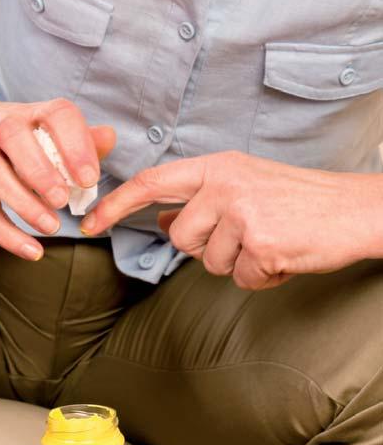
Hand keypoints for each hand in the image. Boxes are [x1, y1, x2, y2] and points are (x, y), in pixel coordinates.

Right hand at [0, 90, 115, 257]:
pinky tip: (32, 251)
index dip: (75, 145)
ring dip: (22, 202)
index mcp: (33, 112)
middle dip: (40, 171)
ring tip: (52, 226)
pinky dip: (6, 234)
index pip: (56, 114)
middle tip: (62, 200)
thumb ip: (82, 137)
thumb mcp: (48, 130)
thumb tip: (109, 138)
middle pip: (13, 136)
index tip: (89, 179)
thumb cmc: (19, 136)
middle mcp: (1, 126)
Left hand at [83, 150, 382, 288]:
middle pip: (180, 236)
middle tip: (247, 233)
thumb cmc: (300, 198)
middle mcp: (224, 185)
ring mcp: (242, 214)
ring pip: (210, 262)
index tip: (90, 222)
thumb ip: (200, 197)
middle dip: (207, 247)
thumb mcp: (243, 182)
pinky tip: (283, 255)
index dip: (116, 203)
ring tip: (270, 240)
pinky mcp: (261, 244)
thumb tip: (160, 215)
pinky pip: (243, 278)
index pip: (151, 182)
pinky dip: (263, 276)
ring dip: (238, 262)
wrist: (354, 209)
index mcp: (217, 167)